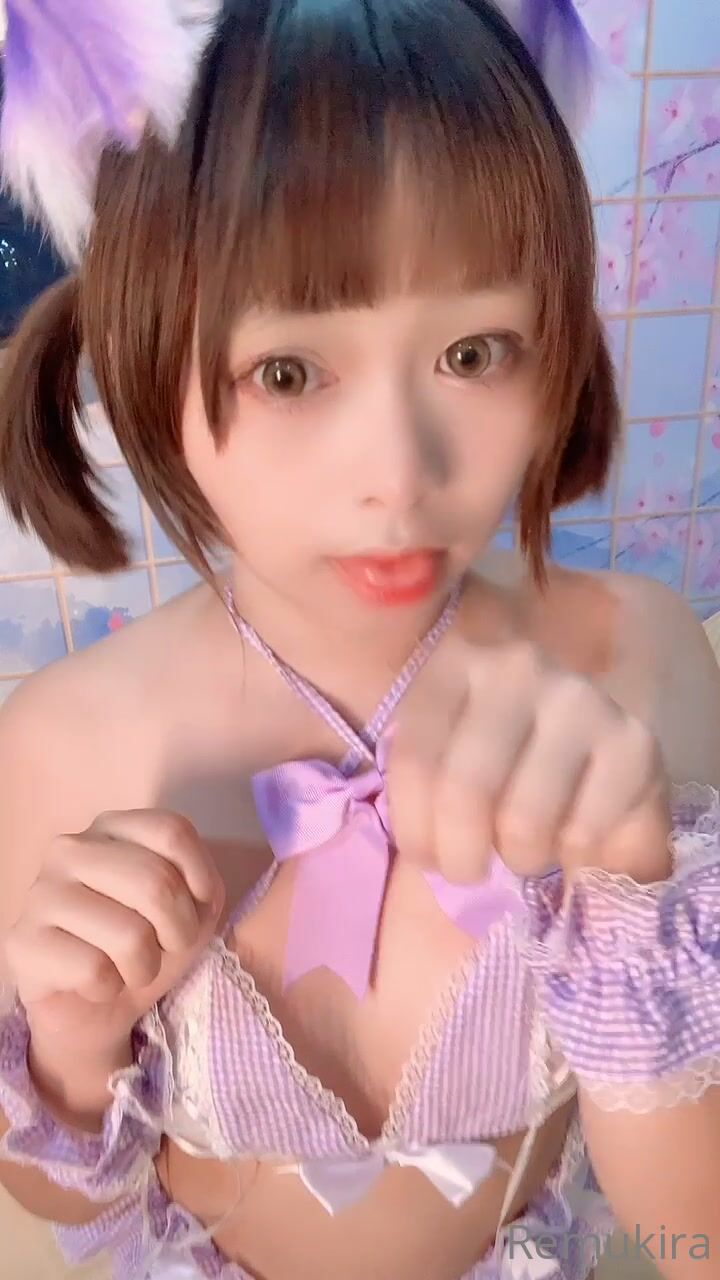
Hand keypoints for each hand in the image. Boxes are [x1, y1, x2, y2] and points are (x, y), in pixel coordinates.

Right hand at [4, 810, 224, 1048]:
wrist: (93, 1006)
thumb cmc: (144, 945)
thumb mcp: (190, 908)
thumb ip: (202, 887)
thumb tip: (199, 891)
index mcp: (112, 828)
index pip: (172, 831)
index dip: (199, 878)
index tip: (199, 909)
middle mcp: (71, 848)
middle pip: (155, 882)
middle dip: (180, 932)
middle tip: (168, 948)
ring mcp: (41, 892)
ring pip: (130, 935)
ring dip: (146, 967)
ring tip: (132, 969)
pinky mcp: (22, 941)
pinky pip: (94, 970)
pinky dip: (110, 988)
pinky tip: (96, 983)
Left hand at [387, 638, 671, 884]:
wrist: (586, 755)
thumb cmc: (495, 760)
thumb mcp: (441, 753)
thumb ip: (420, 782)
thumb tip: (418, 844)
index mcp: (453, 666)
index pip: (415, 760)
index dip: (415, 829)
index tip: (427, 858)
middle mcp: (516, 669)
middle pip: (466, 789)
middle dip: (461, 855)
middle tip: (470, 870)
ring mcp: (577, 699)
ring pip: (524, 817)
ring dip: (519, 856)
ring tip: (524, 849)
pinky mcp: (631, 740)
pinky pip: (583, 830)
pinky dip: (572, 854)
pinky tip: (571, 836)